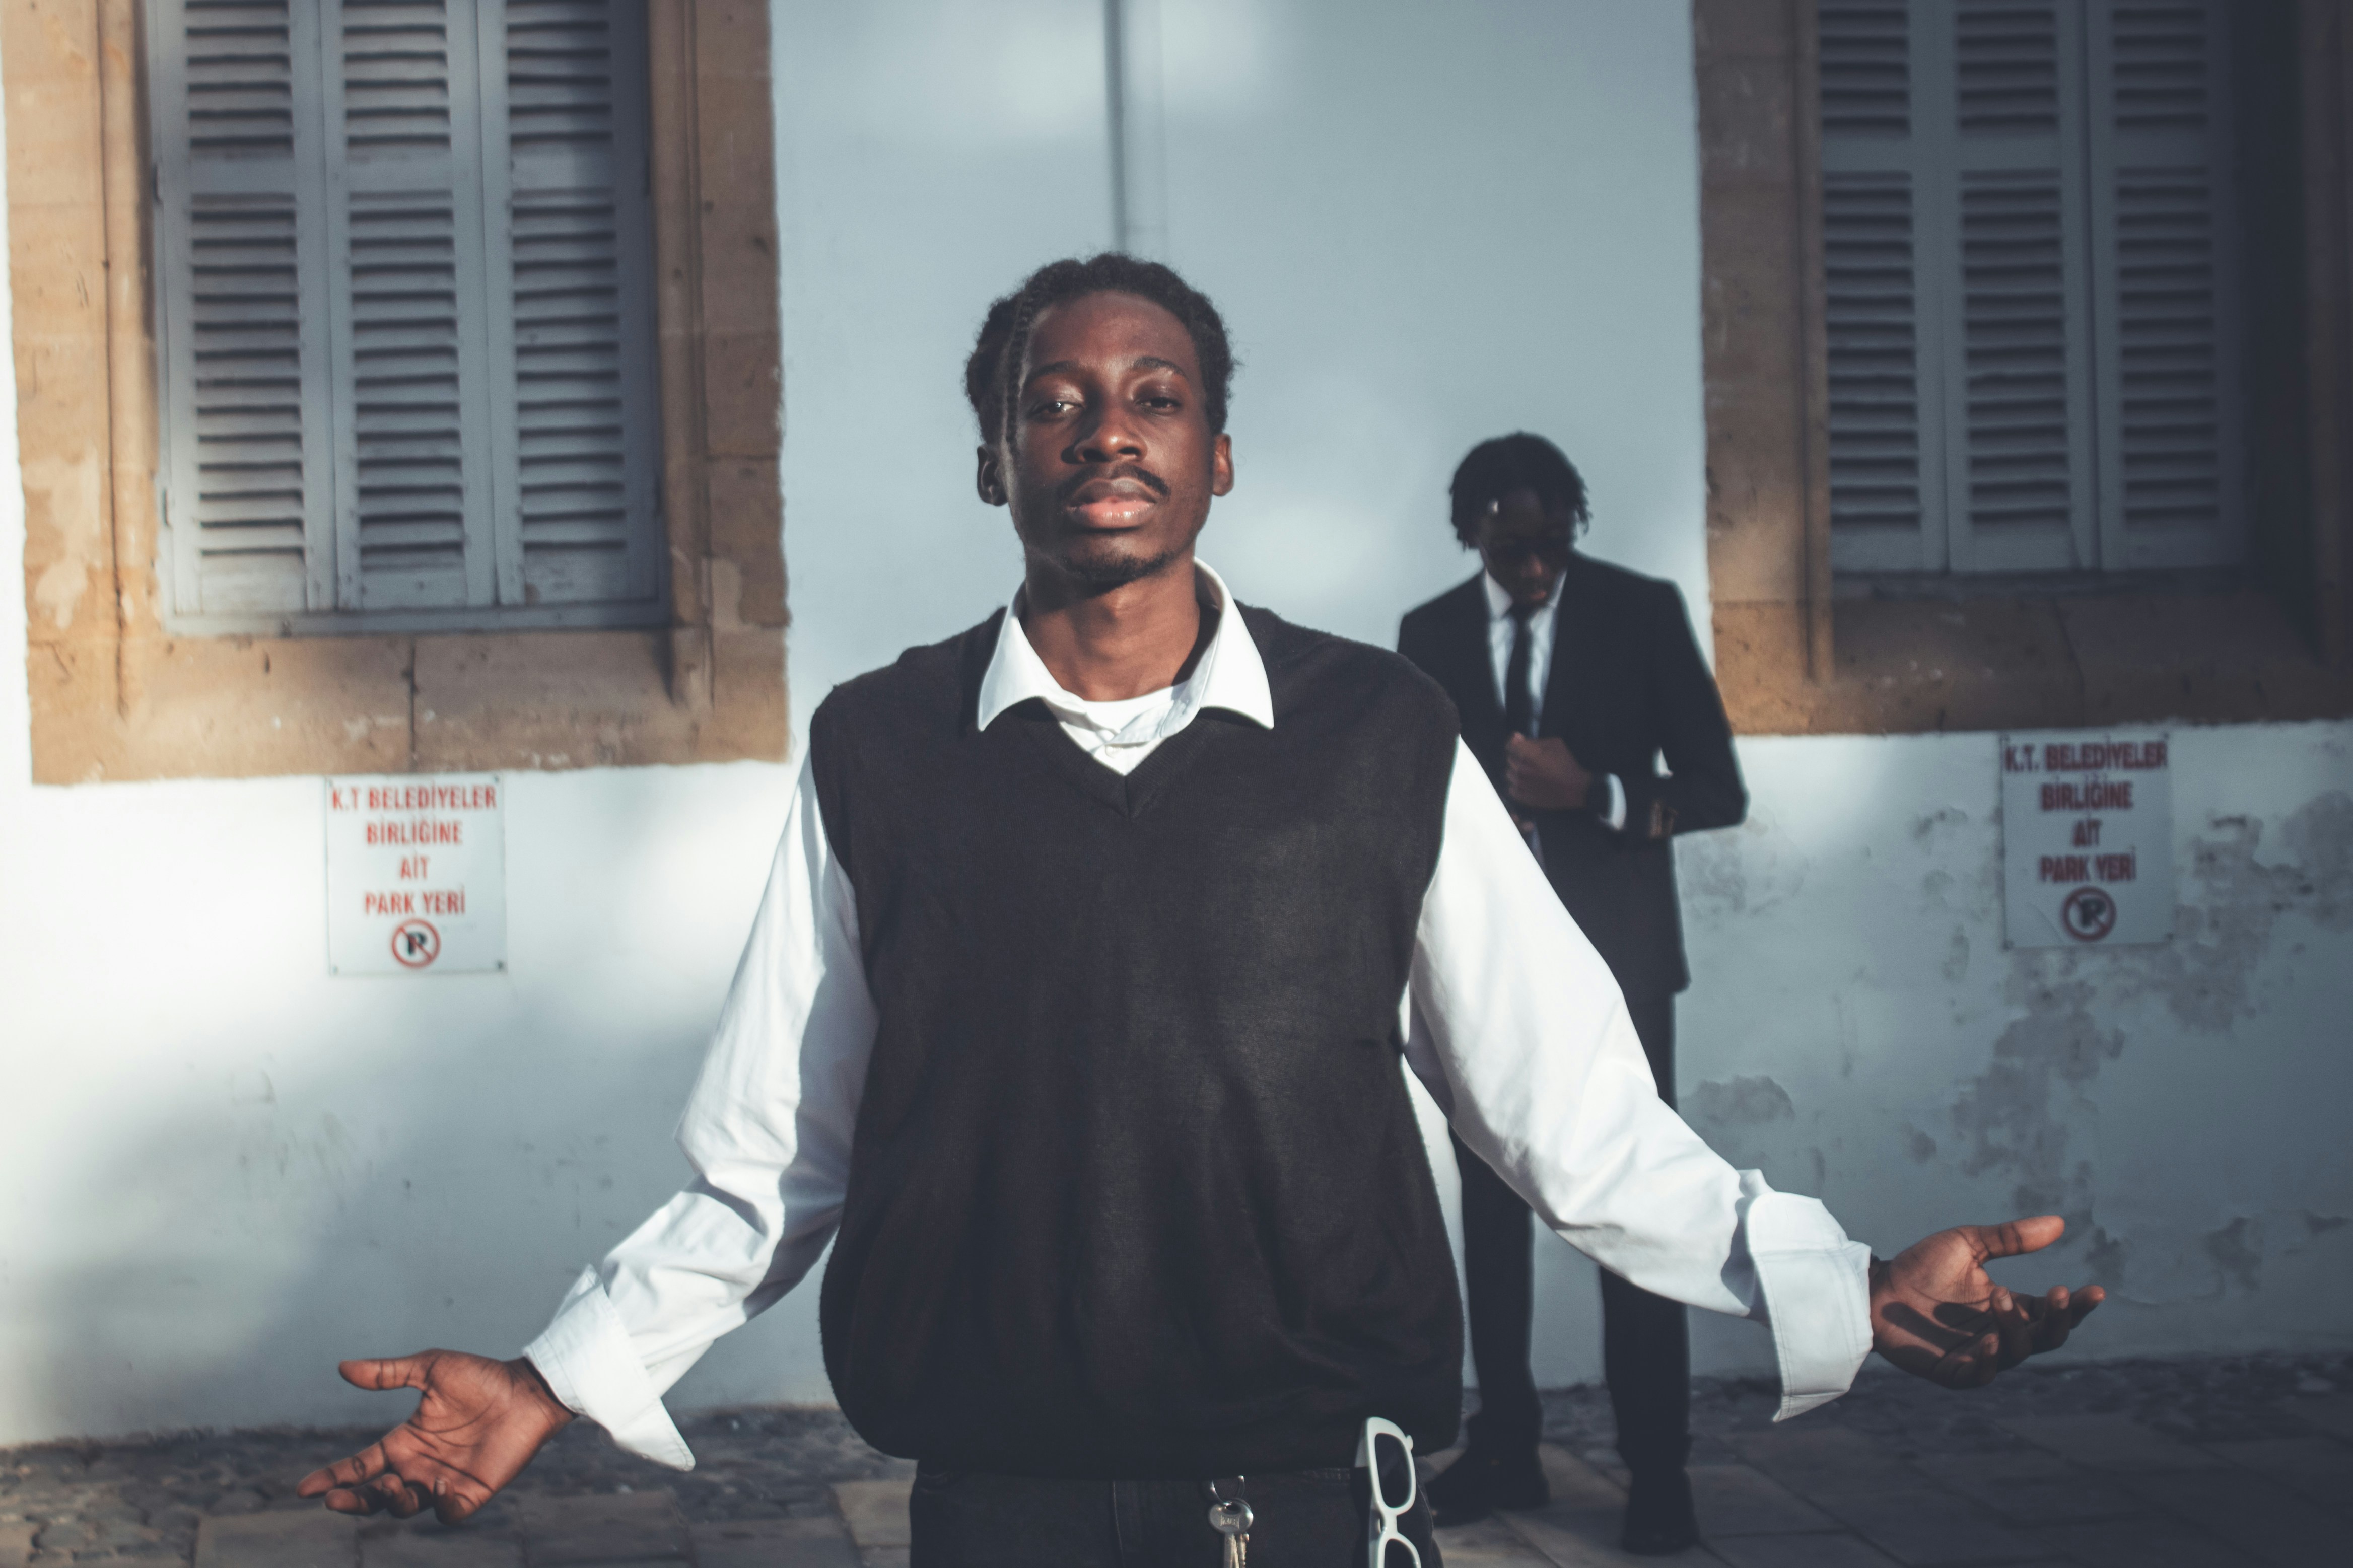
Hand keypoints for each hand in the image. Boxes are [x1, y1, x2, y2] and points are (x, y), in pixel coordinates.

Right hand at [296, 1351, 572, 1521]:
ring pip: (405, 1508)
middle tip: (336, 1498)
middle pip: (375, 1495)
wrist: (528, 1389)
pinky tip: (438, 1488)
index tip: (304, 1489)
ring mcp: (444, 1483)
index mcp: (405, 1441)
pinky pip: (448, 1513)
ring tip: (393, 1484)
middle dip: (353, 1501)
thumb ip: (388, 1373)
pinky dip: (439, 1507)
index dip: (333, 1478)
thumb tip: (342, 1367)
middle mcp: (419, 1467)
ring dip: (393, 1502)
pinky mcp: (473, 1493)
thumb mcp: (431, 1368)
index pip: (360, 1466)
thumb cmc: (482, 1377)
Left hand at [1504, 733, 1593, 811]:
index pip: (1510, 746)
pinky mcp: (1522, 797)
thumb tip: (1517, 737)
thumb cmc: (1566, 764)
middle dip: (1520, 758)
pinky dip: (1518, 786)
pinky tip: (1530, 785)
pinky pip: (1511, 788)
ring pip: (1509, 774)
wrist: (1574, 789)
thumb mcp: (1555, 744)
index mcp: (1527, 754)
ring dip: (1518, 772)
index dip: (1515, 744)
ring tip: (1533, 774)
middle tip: (1534, 762)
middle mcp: (1520, 769)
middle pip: (1510, 759)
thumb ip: (1534, 740)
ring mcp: (1520, 784)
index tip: (1522, 745)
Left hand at [1869, 1216, 2103, 1387]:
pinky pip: (1982, 1375)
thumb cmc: (1920, 1266)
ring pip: (2018, 1353)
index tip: (2095, 1290)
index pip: (2054, 1312)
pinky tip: (1991, 1341)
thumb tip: (2059, 1223)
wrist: (1874, 1286)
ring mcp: (1981, 1355)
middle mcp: (2002, 1334)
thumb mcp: (1967, 1244)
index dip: (2077, 1306)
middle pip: (2047, 1337)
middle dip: (2058, 1318)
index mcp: (2011, 1306)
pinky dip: (1990, 1361)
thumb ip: (2009, 1237)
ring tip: (2001, 1299)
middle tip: (2057, 1293)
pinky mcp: (1954, 1372)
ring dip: (2016, 1328)